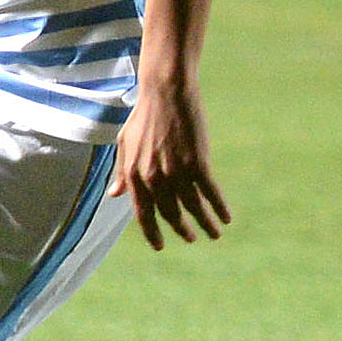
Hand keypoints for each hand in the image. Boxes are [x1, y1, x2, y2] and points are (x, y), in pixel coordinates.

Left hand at [109, 78, 230, 249]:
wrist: (165, 93)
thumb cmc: (142, 117)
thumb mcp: (124, 145)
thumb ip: (121, 173)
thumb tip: (114, 195)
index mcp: (133, 175)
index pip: (142, 214)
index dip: (152, 233)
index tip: (160, 246)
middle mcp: (153, 178)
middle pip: (170, 214)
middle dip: (181, 230)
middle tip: (191, 238)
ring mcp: (176, 171)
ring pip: (193, 208)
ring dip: (205, 224)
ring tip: (213, 234)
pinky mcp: (198, 162)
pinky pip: (211, 194)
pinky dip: (220, 208)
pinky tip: (226, 218)